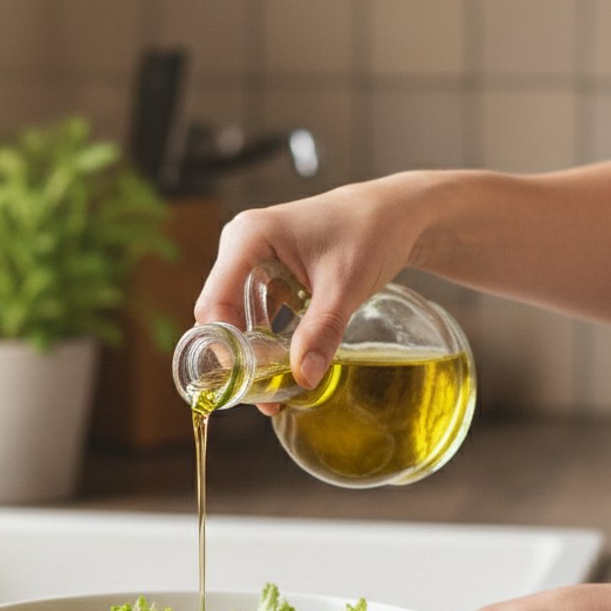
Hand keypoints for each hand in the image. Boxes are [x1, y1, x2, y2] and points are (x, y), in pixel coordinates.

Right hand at [194, 175, 438, 389]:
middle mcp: (241, 247)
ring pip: (238, 317)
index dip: (223, 345)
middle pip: (222, 313)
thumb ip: (322, 330)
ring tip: (273, 391)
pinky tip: (283, 367)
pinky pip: (256, 313)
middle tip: (262, 396)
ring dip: (252, 352)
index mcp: (248, 238)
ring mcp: (252, 260)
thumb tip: (303, 378)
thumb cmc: (370, 232)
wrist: (394, 213)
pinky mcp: (268, 273)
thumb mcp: (345, 284)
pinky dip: (266, 341)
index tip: (245, 383)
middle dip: (238, 355)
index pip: (215, 303)